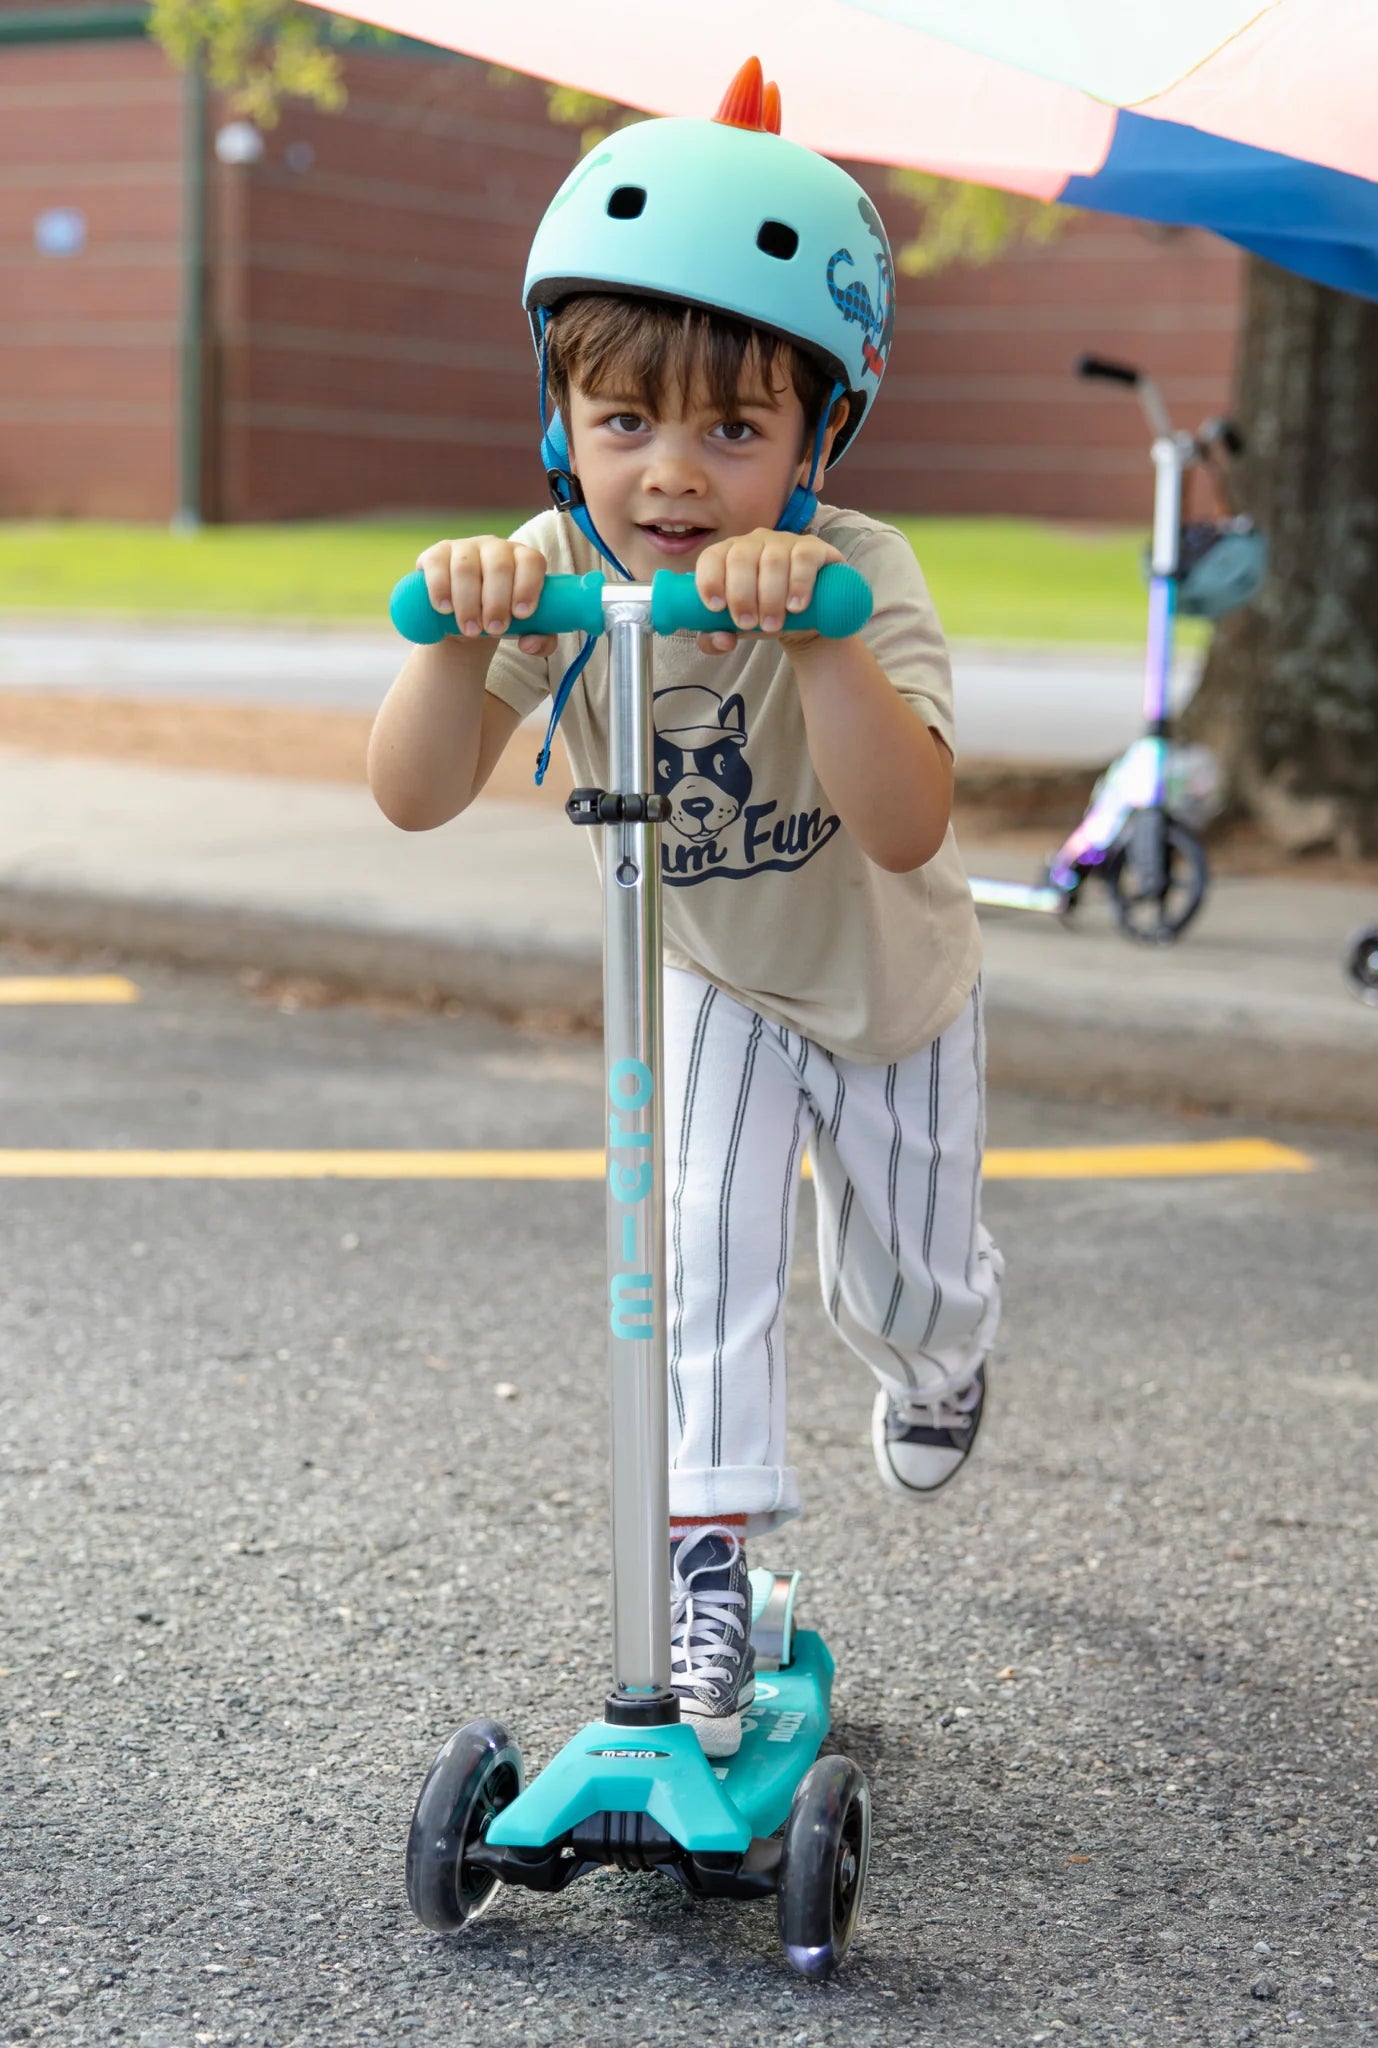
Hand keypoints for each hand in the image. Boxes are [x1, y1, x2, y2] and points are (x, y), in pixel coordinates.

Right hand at [415, 536, 555, 655]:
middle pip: (498, 566)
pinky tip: (445, 608)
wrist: (465, 619)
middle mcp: (495, 548)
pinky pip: (437, 564)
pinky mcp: (436, 555)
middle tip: (494, 629)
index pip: (531, 561)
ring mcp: (464, 548)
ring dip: (468, 602)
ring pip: (466, 567)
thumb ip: (540, 642)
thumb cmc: (502, 619)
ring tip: (471, 630)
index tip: (521, 615)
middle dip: (497, 602)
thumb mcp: (525, 631)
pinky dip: (440, 588)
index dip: (527, 586)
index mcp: (522, 559)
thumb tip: (530, 644)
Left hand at [692, 530, 844, 654]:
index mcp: (728, 556)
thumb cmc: (761, 615)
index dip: (710, 580)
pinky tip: (796, 606)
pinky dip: (798, 584)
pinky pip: (803, 559)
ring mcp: (784, 542)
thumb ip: (716, 640)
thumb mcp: (736, 630)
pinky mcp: (812, 548)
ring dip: (770, 597)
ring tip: (772, 624)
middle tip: (747, 623)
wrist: (805, 617)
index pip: (711, 557)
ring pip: (772, 561)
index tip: (716, 608)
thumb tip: (722, 640)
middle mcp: (754, 543)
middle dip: (741, 596)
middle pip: (740, 558)